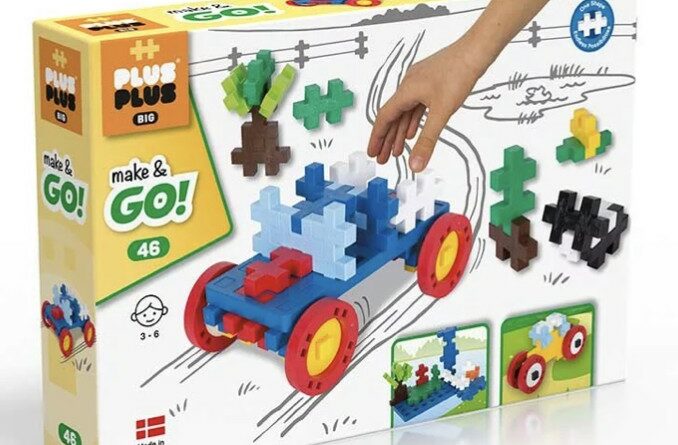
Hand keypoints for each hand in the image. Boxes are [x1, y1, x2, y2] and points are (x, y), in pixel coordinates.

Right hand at [367, 39, 485, 172]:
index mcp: (406, 91)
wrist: (476, 51)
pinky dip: (411, 121)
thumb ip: (427, 140)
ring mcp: (419, 83)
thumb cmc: (459, 74)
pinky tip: (412, 132)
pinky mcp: (430, 83)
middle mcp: (408, 86)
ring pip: (404, 113)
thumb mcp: (442, 113)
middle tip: (383, 158)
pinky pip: (415, 106)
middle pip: (392, 117)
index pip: (384, 118)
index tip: (372, 153)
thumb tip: (415, 164)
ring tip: (397, 151)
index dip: (377, 138)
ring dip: (399, 132)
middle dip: (387, 140)